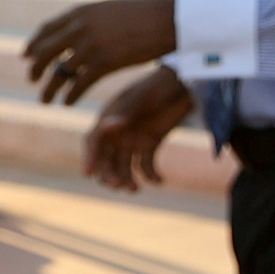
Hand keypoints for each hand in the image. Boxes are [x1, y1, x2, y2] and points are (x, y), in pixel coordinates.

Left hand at [24, 0, 177, 104]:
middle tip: (32, 79)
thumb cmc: (145, 14)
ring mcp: (91, 45)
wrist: (167, 19)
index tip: (25, 55)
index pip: (47, 29)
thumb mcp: (110, 10)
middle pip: (46, 51)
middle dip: (36, 67)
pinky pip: (79, 83)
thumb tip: (82, 28)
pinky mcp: (105, 62)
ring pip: (60, 71)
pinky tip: (68, 103)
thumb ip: (92, 19)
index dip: (34, 44)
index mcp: (81, 13)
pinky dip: (71, 95)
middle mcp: (80, 28)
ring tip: (45, 100)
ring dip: (50, 88)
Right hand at [82, 68, 193, 191]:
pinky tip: (159, 181)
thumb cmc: (160, 85)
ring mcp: (133, 140)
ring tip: (135, 189)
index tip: (88, 174)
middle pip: (106, 159)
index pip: (93, 141)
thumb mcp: (143, 96)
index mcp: (110, 118)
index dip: (89, 157)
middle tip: (119, 185)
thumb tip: (110, 126)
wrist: (185, 84)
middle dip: (109, 174)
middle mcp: (117, 132)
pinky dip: (151, 175)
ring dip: (127, 179)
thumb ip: (126, 110)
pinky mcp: (150, 145)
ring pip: (124, 166)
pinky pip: (146, 166)